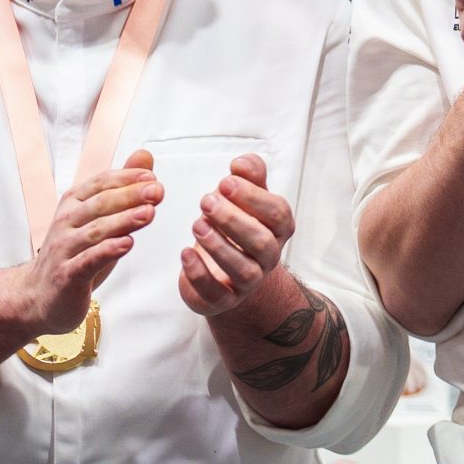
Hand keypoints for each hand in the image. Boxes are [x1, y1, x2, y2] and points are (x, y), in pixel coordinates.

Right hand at [23, 149, 159, 336]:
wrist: (38, 296)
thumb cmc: (75, 254)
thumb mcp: (100, 219)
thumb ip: (124, 189)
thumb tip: (145, 156)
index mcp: (73, 204)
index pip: (100, 184)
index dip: (126, 179)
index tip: (152, 178)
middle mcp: (65, 222)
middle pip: (100, 204)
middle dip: (130, 196)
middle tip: (157, 191)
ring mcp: (64, 249)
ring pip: (95, 231)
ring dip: (124, 220)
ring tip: (149, 213)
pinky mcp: (67, 275)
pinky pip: (88, 260)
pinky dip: (108, 251)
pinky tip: (127, 244)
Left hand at [180, 154, 295, 317]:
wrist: (226, 275)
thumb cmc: (236, 229)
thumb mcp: (246, 199)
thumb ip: (249, 176)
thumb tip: (241, 163)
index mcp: (277, 230)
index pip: (278, 213)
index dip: (253, 197)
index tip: (225, 182)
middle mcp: (268, 257)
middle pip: (262, 242)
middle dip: (233, 220)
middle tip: (206, 201)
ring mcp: (247, 283)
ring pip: (244, 270)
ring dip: (219, 246)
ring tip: (197, 224)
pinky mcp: (223, 300)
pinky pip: (216, 293)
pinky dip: (199, 273)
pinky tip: (185, 252)